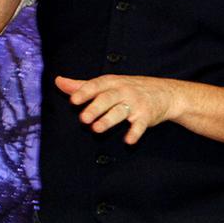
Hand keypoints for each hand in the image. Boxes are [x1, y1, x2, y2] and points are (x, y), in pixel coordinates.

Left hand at [55, 74, 174, 144]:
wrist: (164, 93)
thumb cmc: (130, 88)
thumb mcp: (108, 84)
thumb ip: (82, 85)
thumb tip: (58, 81)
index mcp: (112, 83)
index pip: (96, 86)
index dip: (84, 92)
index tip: (73, 100)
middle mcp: (123, 91)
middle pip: (107, 98)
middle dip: (95, 108)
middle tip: (82, 118)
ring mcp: (135, 103)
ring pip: (120, 111)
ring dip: (109, 120)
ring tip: (96, 129)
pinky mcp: (146, 116)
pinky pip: (140, 125)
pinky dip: (135, 132)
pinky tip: (128, 140)